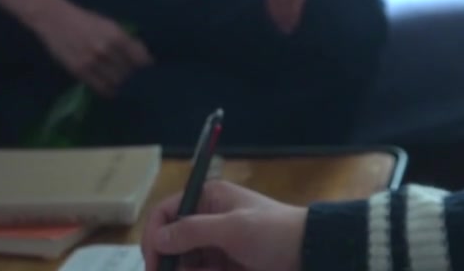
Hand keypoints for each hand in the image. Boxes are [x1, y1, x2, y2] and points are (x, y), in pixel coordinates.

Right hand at [27, 1, 152, 96]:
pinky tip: (110, 88)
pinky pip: (100, 87)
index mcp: (117, 36)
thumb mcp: (109, 25)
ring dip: (121, 83)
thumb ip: (125, 39)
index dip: (145, 65)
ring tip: (120, 81)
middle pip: (129, 72)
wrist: (55, 19)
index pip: (140, 59)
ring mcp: (92, 62)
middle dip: (133, 74)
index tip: (145, 68)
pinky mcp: (79, 71)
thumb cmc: (85, 20)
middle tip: (132, 75)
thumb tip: (142, 55)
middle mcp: (106, 50)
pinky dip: (109, 90)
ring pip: (116, 82)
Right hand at [141, 180, 306, 270]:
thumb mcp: (233, 228)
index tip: (154, 264)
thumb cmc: (273, 233)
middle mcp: (207, 219)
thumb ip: (193, 231)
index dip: (154, 237)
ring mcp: (215, 245)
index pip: (165, 213)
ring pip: (184, 263)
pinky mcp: (223, 265)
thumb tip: (158, 237)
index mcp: (208, 199)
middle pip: (170, 243)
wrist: (310, 252)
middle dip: (168, 263)